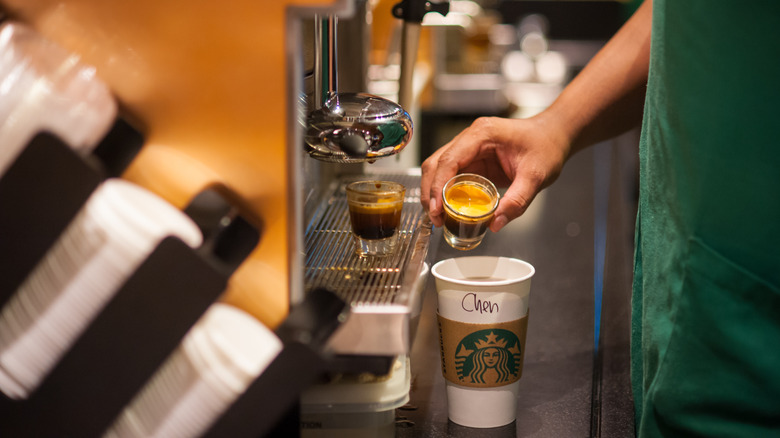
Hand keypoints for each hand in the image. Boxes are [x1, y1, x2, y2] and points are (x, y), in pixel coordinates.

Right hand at [420, 115, 569, 231]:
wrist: (553, 136)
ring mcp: (469, 147)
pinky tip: (448, 208)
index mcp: (482, 134)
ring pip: (439, 168)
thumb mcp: (536, 176)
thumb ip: (517, 201)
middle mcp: (471, 138)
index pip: (449, 160)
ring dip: (435, 192)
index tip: (437, 209)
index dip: (438, 186)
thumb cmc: (546, 146)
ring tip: (439, 217)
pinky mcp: (473, 158)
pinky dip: (446, 192)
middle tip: (436, 218)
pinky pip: (452, 174)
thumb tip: (495, 224)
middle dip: (431, 192)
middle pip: (436, 163)